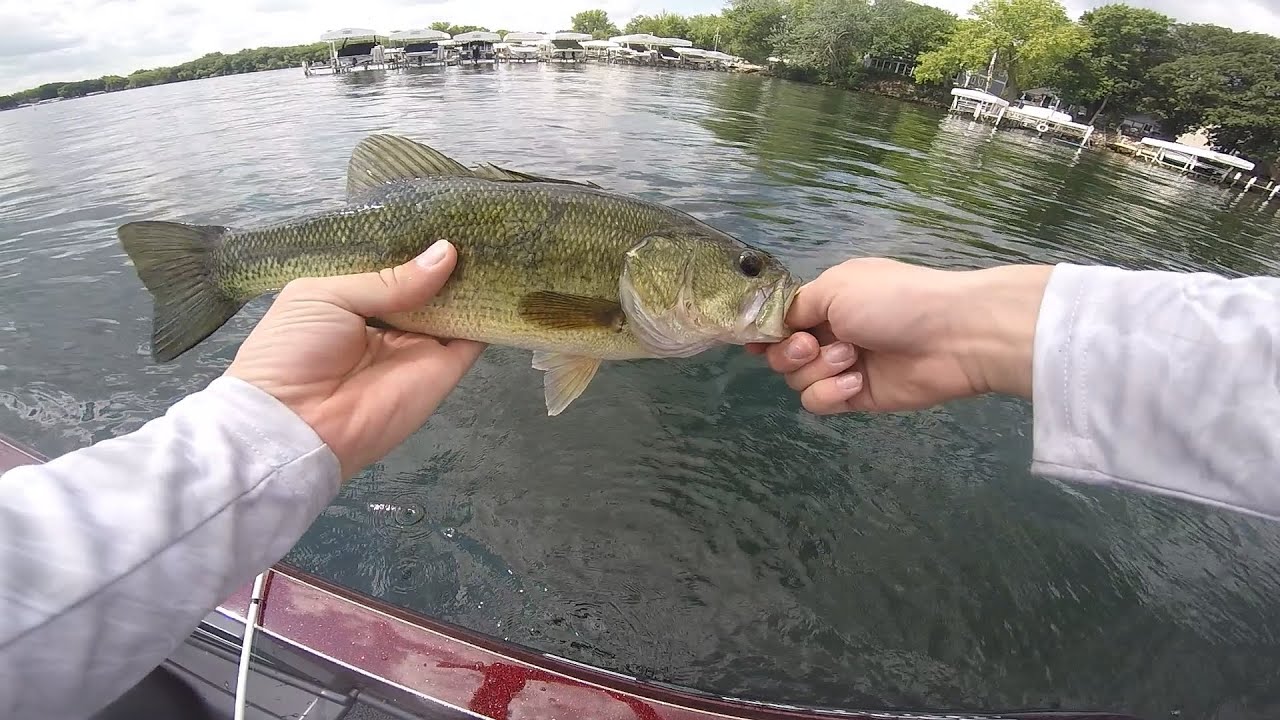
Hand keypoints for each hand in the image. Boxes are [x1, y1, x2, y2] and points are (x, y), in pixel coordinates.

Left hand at [226, 240, 485, 477]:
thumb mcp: (327, 295)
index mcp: (354, 298)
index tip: (447, 208)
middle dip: (450, 254)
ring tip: (501, 235)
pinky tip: (508, 278)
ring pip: (456, 305)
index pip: (393, 263)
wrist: (298, 423)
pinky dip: (491, 311)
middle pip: (429, 282)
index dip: (416, 240)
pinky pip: (474, 336)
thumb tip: (447, 252)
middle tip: (483, 217)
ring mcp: (421, 343)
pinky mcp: (445, 367)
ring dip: (475, 278)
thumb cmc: (293, 350)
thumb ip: (388, 277)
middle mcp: (391, 318)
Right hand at [748, 258, 1050, 414]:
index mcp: (826, 301)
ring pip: (797, 380)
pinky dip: (829, 393)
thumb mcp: (836, 286)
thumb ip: (797, 306)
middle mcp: (831, 333)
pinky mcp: (857, 398)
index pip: (781, 320)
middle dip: (789, 351)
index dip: (764, 332)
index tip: (756, 340)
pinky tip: (854, 383)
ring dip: (817, 369)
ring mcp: (843, 367)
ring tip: (851, 358)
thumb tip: (776, 325)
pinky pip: (819, 402)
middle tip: (811, 345)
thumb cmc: (893, 299)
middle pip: (781, 354)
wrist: (952, 335)